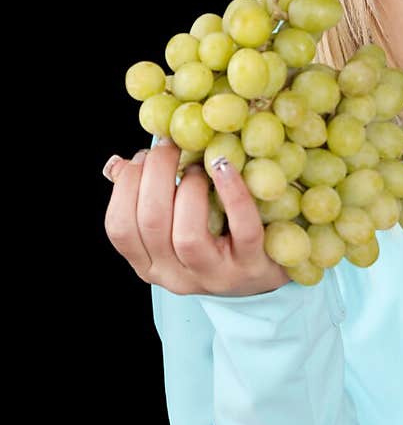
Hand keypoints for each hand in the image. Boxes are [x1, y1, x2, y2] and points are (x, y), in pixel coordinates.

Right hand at [103, 140, 291, 296]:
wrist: (261, 277)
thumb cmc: (211, 241)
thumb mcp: (173, 225)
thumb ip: (146, 197)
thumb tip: (119, 164)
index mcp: (149, 265)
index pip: (120, 228)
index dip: (126, 185)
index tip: (142, 157)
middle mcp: (175, 277)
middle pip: (152, 224)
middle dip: (156, 174)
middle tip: (170, 146)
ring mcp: (214, 276)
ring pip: (188, 235)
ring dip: (190, 188)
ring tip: (199, 167)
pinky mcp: (251, 267)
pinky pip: (242, 230)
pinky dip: (232, 193)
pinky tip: (225, 166)